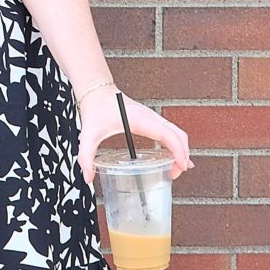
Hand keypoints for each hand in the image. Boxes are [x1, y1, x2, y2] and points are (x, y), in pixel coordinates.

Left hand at [76, 88, 191, 188]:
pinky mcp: (150, 119)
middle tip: (176, 173)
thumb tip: (87, 178)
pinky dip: (176, 143)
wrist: (96, 90)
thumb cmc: (95, 108)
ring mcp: (152, 117)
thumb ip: (86, 157)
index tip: (182, 167)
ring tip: (177, 169)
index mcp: (140, 120)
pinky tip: (173, 157)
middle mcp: (150, 117)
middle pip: (178, 135)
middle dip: (183, 154)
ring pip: (177, 132)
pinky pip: (170, 130)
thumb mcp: (88, 134)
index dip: (179, 151)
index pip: (168, 135)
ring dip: (182, 149)